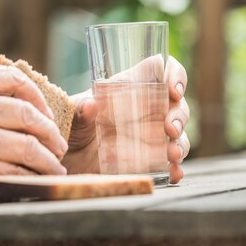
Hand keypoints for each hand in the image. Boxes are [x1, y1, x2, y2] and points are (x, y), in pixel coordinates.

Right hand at [0, 65, 67, 199]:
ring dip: (49, 159)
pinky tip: (40, 179)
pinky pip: (17, 171)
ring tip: (56, 165)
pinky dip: (34, 176)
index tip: (47, 112)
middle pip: (29, 114)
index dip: (38, 96)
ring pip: (30, 146)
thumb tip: (26, 100)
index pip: (15, 79)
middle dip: (51, 132)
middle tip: (59, 144)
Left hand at [63, 56, 189, 183]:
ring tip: (172, 155)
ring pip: (179, 135)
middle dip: (179, 116)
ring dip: (181, 143)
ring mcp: (152, 137)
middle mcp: (147, 111)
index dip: (175, 76)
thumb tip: (90, 104)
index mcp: (132, 89)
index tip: (174, 90)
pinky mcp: (150, 162)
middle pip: (177, 105)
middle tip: (170, 130)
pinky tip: (173, 173)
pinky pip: (172, 164)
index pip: (163, 71)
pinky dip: (176, 169)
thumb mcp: (71, 118)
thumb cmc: (69, 129)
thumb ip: (79, 111)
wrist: (64, 162)